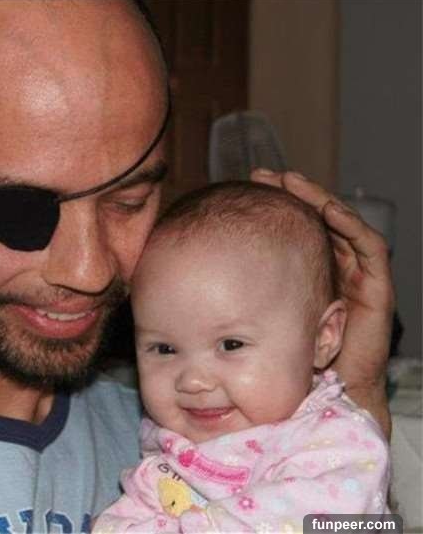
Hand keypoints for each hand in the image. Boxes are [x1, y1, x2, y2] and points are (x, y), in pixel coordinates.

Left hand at [251, 169, 393, 436]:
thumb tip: (194, 274)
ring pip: (339, 225)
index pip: (291, 229)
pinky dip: (347, 225)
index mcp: (304, 273)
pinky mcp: (375, 289)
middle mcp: (330, 269)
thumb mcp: (258, 318)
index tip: (246, 188)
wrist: (331, 394)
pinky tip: (326, 209)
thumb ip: (238, 296)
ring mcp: (353, 276)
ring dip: (316, 200)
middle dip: (291, 195)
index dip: (272, 206)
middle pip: (313, 220)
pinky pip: (367, 248)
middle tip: (265, 176)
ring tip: (290, 182)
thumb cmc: (292, 359)